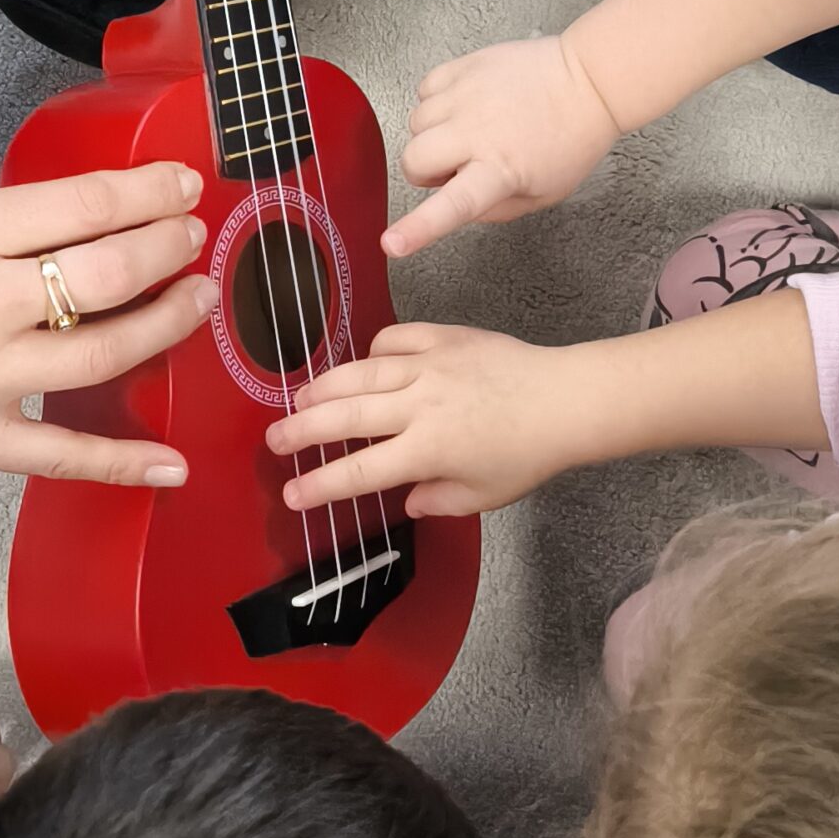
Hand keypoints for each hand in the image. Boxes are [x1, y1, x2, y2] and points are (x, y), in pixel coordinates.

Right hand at [0, 162, 217, 484]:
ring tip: (197, 301)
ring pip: (105, 350)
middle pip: (108, 270)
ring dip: (166, 325)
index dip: (147, 192)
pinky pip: (63, 452)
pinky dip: (124, 462)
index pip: (82, 204)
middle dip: (168, 249)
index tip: (181, 186)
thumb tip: (80, 227)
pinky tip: (174, 463)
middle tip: (193, 238)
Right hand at [266, 324, 597, 515]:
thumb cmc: (528, 454)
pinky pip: (392, 339)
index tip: (292, 494)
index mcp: (427, 450)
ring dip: (323, 387)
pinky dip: (372, 352)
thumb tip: (406, 499)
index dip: (319, 485)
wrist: (565, 400)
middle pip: (344, 416)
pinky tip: (362, 366)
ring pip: (359, 374)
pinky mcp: (442, 337)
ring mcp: (428, 365)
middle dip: (302, 430)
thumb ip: (438, 500)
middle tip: (274, 439)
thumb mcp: (483, 495)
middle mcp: (419, 405)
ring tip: (298, 399)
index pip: (358, 472)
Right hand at [387, 34, 623, 256]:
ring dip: (433, 134)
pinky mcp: (465, 66)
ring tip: (470, 129)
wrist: (589, 80)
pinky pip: (423, 89)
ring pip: (414, 124)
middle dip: (424, 171)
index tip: (393, 243)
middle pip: (413, 160)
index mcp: (501, 170)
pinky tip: (466, 105)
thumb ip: (494, 210)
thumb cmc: (571, 137)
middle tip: (457, 165)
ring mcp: (468, 95)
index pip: (451, 205)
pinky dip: (436, 102)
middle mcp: (478, 131)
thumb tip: (454, 208)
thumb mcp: (542, 194)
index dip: (417, 228)